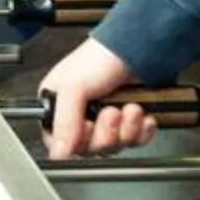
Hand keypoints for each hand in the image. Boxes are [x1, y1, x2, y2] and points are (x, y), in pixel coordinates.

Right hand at [35, 38, 155, 158]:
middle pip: (89, 148)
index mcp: (58, 107)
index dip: (75, 142)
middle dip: (106, 132)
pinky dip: (141, 130)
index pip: (59, 142)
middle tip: (112, 112)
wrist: (136, 47)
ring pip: (114, 146)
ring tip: (130, 108)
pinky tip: (141, 115)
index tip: (88, 129)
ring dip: (126, 129)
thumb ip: (64, 121)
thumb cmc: (100, 57)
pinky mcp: (127, 123)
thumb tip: (58, 152)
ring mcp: (104, 121)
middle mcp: (79, 116)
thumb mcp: (73, 86)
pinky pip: (135, 141)